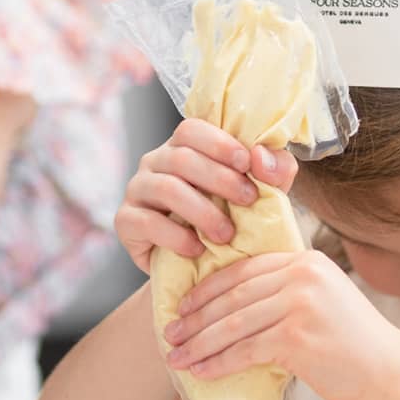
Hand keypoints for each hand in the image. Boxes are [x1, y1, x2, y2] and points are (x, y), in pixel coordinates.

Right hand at [115, 120, 297, 272]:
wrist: (198, 269)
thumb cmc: (230, 220)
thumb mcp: (260, 194)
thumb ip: (273, 171)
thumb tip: (261, 156)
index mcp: (183, 147)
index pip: (192, 129)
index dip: (219, 143)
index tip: (246, 163)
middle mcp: (155, 162)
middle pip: (181, 157)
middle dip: (220, 179)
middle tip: (249, 200)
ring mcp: (137, 190)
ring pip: (165, 187)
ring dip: (201, 211)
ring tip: (226, 234)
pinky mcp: (125, 221)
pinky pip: (146, 222)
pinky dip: (175, 236)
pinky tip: (196, 249)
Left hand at [162, 249, 399, 399]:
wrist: (394, 373)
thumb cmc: (356, 346)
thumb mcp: (323, 300)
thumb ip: (285, 293)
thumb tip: (233, 307)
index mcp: (306, 261)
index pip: (243, 270)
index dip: (207, 289)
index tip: (183, 306)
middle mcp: (301, 275)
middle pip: (233, 296)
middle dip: (196, 318)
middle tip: (170, 334)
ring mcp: (299, 303)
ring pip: (233, 323)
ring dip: (199, 343)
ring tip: (177, 357)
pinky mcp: (296, 335)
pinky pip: (244, 349)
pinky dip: (218, 362)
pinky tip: (201, 372)